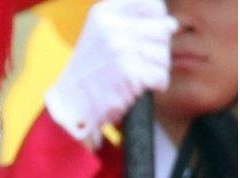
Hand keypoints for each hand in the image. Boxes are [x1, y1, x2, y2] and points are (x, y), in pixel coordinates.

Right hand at [45, 0, 177, 146]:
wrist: (69, 105)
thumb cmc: (88, 73)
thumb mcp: (99, 36)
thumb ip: (132, 23)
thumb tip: (171, 25)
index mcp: (103, 13)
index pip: (151, 5)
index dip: (156, 22)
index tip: (143, 39)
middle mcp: (110, 27)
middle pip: (162, 30)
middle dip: (156, 49)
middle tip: (135, 64)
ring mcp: (119, 50)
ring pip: (163, 54)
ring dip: (156, 69)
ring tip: (134, 77)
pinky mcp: (128, 73)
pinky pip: (160, 75)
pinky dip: (155, 85)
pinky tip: (138, 88)